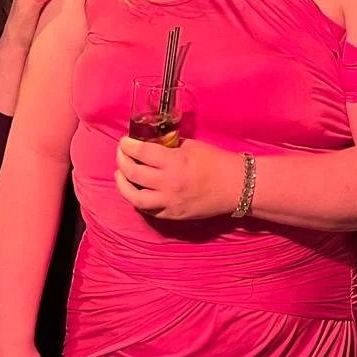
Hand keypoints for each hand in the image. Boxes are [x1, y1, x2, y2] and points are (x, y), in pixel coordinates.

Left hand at [114, 136, 238, 219]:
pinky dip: (138, 200)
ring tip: (121, 174)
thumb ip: (169, 146)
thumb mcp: (192, 146)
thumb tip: (151, 143)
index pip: (142, 152)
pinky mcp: (173, 216)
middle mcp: (168, 184)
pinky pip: (149, 210)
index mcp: (174, 163)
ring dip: (123, 184)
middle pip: (133, 173)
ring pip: (135, 197)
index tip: (124, 141)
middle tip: (121, 154)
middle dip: (122, 161)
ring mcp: (169, 203)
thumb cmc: (216, 162)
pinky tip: (136, 191)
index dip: (128, 145)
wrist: (235, 187)